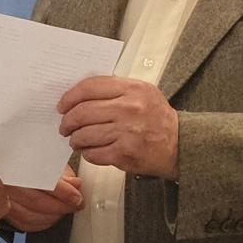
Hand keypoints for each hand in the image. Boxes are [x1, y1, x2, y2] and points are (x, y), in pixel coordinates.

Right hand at [6, 167, 83, 231]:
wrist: (3, 163)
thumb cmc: (25, 161)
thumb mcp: (46, 159)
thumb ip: (61, 172)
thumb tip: (75, 184)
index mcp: (15, 167)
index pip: (42, 183)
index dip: (63, 193)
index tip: (77, 197)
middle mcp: (5, 184)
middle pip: (36, 202)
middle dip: (61, 207)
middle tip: (76, 205)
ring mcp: (1, 200)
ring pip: (29, 216)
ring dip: (52, 217)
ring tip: (65, 210)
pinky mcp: (3, 211)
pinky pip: (23, 224)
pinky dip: (40, 223)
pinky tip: (51, 217)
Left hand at [58, 76, 179, 177]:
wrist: (180, 144)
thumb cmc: (157, 118)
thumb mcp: (142, 92)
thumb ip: (114, 88)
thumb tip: (79, 93)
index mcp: (132, 89)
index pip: (89, 87)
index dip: (70, 97)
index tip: (63, 105)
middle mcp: (129, 109)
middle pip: (82, 112)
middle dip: (67, 121)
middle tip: (65, 125)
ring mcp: (127, 132)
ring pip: (84, 134)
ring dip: (75, 139)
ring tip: (76, 139)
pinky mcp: (125, 154)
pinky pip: (93, 153)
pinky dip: (86, 153)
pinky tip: (90, 150)